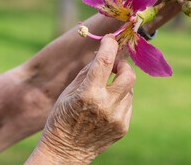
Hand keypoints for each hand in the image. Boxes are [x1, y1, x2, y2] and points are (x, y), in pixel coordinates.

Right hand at [26, 35, 134, 164]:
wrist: (65, 152)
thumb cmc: (61, 118)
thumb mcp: (68, 91)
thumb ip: (87, 71)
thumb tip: (102, 53)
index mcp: (88, 94)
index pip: (105, 61)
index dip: (109, 46)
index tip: (110, 39)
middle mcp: (106, 106)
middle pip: (129, 75)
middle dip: (123, 65)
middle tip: (114, 65)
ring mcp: (117, 118)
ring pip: (129, 90)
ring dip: (119, 84)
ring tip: (104, 90)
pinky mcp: (123, 127)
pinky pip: (127, 104)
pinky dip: (120, 99)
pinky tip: (106, 106)